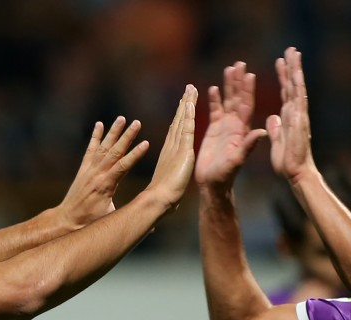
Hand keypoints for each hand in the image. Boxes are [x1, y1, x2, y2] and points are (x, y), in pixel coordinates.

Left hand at [57, 116, 149, 228]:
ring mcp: (89, 169)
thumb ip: (129, 215)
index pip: (123, 166)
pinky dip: (95, 136)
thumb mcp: (111, 218)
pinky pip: (90, 149)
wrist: (67, 219)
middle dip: (127, 136)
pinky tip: (99, 124)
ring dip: (113, 132)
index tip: (146, 143)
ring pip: (103, 147)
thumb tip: (153, 223)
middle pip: (115, 151)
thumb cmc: (91, 221)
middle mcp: (97, 173)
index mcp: (106, 185)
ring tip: (122, 118)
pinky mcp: (84, 169)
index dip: (135, 154)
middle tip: (137, 123)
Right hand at [145, 84, 197, 212]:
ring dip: (187, 103)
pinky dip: (188, 116)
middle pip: (179, 119)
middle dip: (185, 103)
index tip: (184, 102)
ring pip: (183, 120)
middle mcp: (172, 145)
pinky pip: (187, 129)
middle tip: (189, 88)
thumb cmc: (163, 196)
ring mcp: (177, 146)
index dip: (181, 114)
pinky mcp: (184, 151)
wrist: (159, 200)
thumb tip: (172, 178)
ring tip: (191, 89)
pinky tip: (190, 104)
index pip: (177, 128)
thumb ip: (171, 174)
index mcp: (170, 151)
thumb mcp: (170, 180)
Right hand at [195, 62, 266, 189]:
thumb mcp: (238, 160)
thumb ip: (249, 145)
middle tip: (240, 63)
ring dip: (228, 85)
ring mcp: (225, 126)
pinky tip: (212, 88)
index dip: (248, 90)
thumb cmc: (226, 175)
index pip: (247, 105)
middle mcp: (236, 125)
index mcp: (243, 130)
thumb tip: (262, 131)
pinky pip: (214, 111)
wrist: (213, 184)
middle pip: (238, 98)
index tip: (250, 74)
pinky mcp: (213, 130)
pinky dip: (214, 99)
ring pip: (227, 101)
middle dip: (239, 81)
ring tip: (229, 68)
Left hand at [266, 47, 316, 182]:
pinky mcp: (300, 124)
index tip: (281, 60)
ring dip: (295, 72)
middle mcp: (296, 114)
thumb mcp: (277, 141)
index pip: (286, 91)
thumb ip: (276, 128)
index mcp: (289, 116)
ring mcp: (299, 117)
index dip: (284, 76)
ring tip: (294, 54)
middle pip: (293, 85)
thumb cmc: (288, 161)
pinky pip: (298, 104)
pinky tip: (297, 76)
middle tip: (291, 49)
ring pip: (297, 89)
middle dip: (292, 67)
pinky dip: (297, 90)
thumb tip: (273, 117)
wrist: (296, 173)